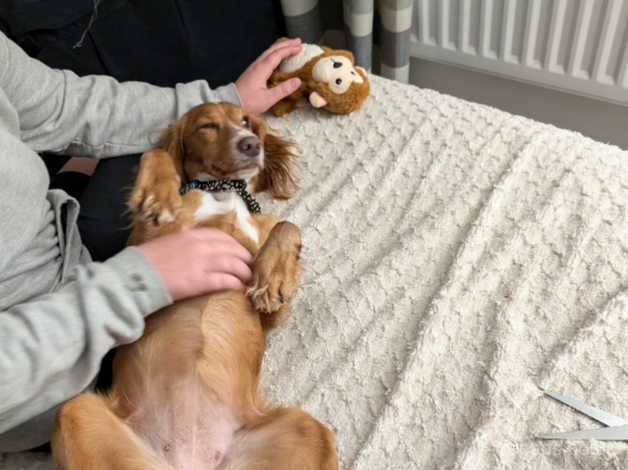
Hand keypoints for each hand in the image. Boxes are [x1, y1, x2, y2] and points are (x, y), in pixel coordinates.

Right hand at [137, 228, 251, 299]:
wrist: (134, 277)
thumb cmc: (146, 261)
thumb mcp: (168, 243)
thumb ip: (186, 243)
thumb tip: (199, 249)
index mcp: (190, 235)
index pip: (221, 236)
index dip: (235, 245)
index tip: (240, 252)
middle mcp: (199, 246)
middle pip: (231, 249)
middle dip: (244, 258)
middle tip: (250, 266)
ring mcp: (200, 263)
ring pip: (232, 264)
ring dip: (244, 272)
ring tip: (248, 278)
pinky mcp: (199, 281)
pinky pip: (224, 280)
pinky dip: (235, 283)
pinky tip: (239, 287)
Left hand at [235, 38, 302, 113]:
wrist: (231, 103)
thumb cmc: (248, 102)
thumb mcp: (268, 98)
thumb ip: (283, 89)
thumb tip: (298, 81)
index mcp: (261, 69)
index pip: (277, 54)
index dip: (289, 50)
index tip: (299, 47)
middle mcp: (257, 65)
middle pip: (272, 50)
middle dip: (286, 44)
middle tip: (297, 41)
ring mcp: (253, 68)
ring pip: (268, 52)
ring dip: (280, 48)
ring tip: (289, 46)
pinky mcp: (252, 72)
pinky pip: (265, 58)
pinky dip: (274, 54)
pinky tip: (277, 58)